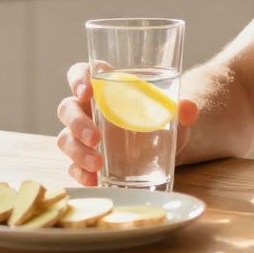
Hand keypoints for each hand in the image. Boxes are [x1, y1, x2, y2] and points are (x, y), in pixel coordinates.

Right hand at [56, 62, 199, 185]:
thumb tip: (188, 108)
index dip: (78, 78)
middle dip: (76, 122)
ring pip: (64, 138)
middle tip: (95, 137)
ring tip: (97, 164)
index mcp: (104, 87)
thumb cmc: (158, 119)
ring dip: (77, 151)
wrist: (162, 148)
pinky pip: (72, 165)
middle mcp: (88, 108)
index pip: (81, 72)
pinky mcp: (83, 159)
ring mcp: (81, 135)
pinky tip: (94, 180)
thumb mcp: (171, 114)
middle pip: (67, 108)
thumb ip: (180, 109)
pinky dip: (80, 172)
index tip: (86, 91)